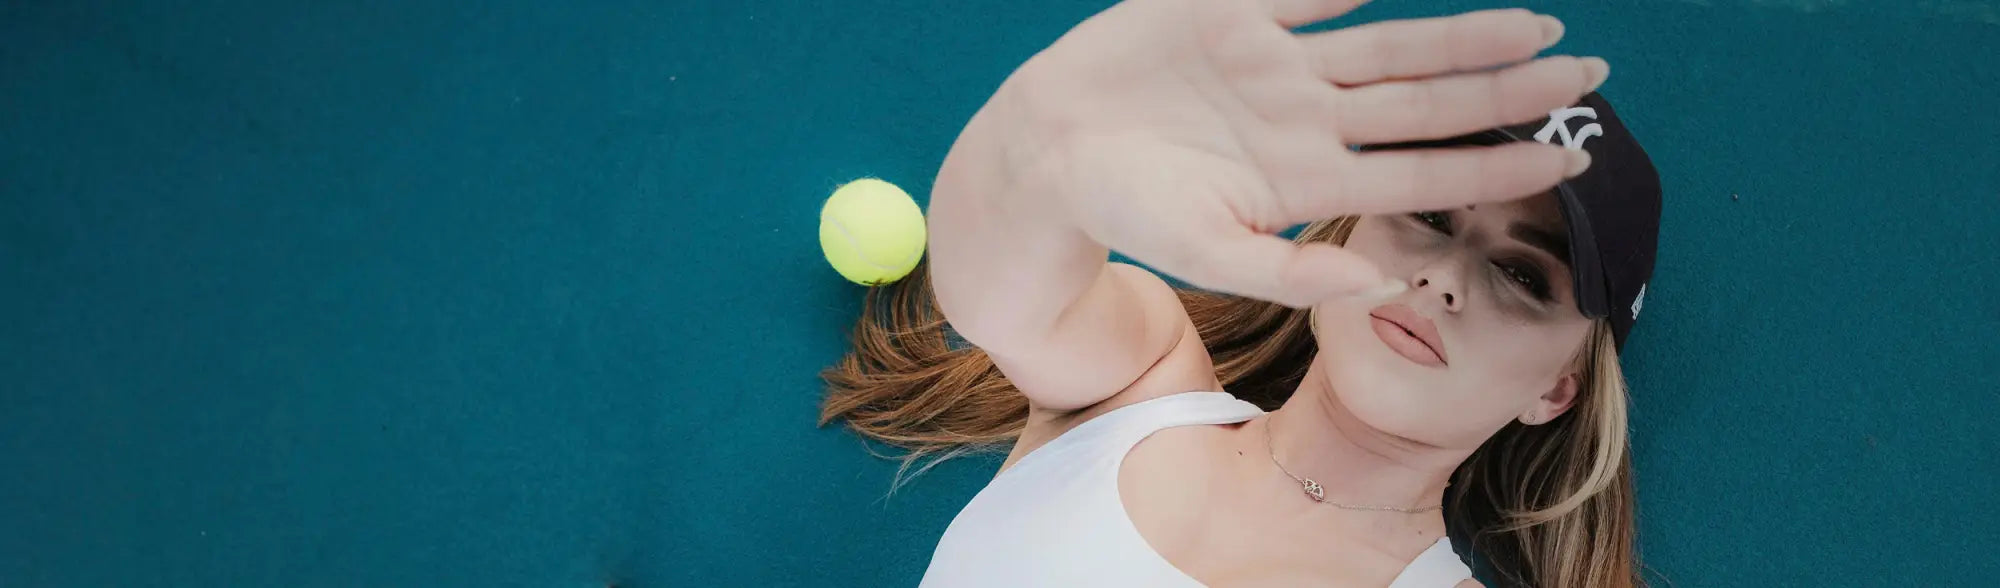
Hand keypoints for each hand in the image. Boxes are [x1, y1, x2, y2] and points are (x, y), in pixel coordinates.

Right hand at [974, 0, 1605, 306]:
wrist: (1044, 152)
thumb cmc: (1122, 211)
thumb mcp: (1206, 253)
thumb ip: (1292, 270)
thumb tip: (1382, 282)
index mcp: (1308, 180)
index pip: (1425, 171)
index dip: (1500, 164)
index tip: (1572, 157)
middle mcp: (1306, 119)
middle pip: (1428, 101)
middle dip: (1510, 90)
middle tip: (1592, 75)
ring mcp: (1275, 64)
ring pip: (1390, 45)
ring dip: (1463, 36)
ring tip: (1537, 26)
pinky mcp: (1229, 13)